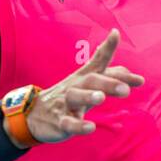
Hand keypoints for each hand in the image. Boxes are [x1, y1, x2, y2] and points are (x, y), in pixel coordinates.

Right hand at [25, 28, 143, 143]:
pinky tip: (90, 127)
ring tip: (101, 98)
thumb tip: (126, 63)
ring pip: (76, 97)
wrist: (33, 114)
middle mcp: (75, 86)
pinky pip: (68, 123)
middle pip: (91, 80)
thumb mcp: (85, 81)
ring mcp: (65, 103)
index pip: (98, 61)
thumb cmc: (67, 95)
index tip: (116, 33)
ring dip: (88, 96)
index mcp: (84, 77)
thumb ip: (105, 71)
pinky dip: (79, 125)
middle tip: (126, 90)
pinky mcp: (58, 121)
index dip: (107, 48)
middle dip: (109, 83)